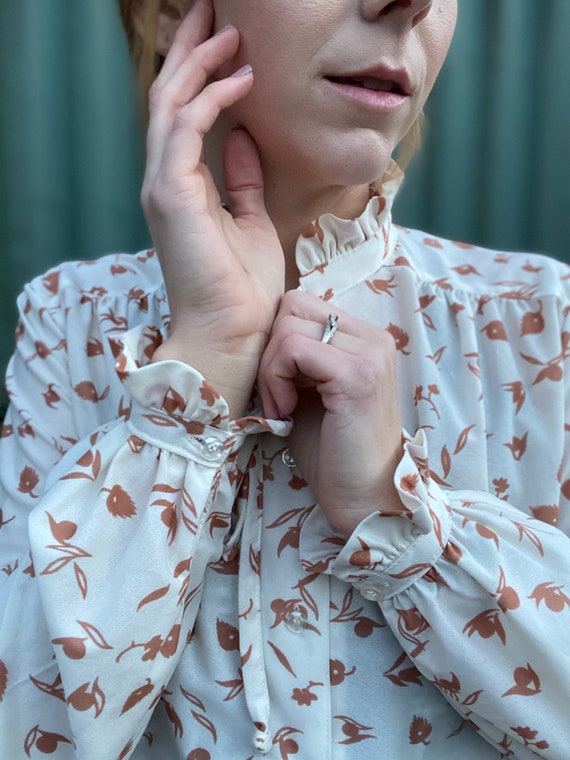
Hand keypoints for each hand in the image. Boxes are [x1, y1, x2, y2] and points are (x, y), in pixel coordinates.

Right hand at [142, 0, 284, 416]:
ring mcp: (163, 186)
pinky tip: (241, 78)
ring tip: (229, 27)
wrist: (235, 333)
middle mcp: (165, 181)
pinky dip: (209, 98)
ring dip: (198, 61)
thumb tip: (246, 139)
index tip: (229, 39)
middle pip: (171, 98)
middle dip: (193, 49)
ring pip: (170, 104)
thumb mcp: (250, 220)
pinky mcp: (171, 194)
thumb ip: (242, 179)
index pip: (185, 115)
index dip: (203, 73)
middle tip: (217, 9)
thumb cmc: (243, 288)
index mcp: (183, 187)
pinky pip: (184, 128)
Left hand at [257, 292, 403, 536]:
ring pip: (288, 325)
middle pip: (293, 305)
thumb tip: (263, 334)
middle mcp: (373, 338)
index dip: (278, 342)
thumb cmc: (333, 452)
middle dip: (271, 350)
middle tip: (276, 396)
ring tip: (282, 407)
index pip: (301, 305)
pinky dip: (276, 378)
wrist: (363, 497)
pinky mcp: (357, 374)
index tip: (279, 386)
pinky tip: (285, 410)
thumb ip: (297, 358)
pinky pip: (293, 347)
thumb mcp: (310, 392)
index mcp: (364, 338)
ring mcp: (369, 353)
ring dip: (271, 368)